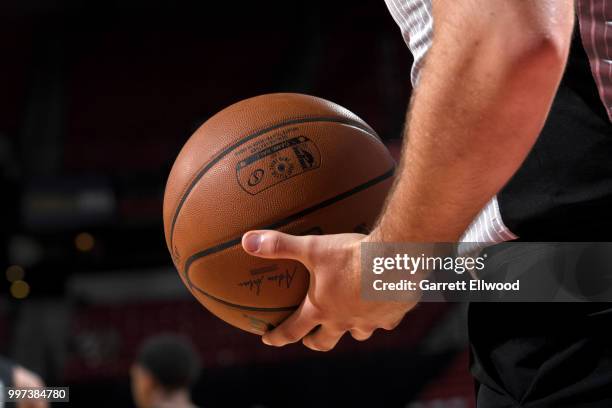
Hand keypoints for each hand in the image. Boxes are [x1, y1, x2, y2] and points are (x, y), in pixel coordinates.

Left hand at [241, 230, 416, 350]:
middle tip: (310, 339)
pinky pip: (385, 322)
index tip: (268, 339)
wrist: (394, 260)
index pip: (293, 330)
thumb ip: (279, 245)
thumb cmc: (351, 255)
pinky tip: (382, 304)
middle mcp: (343, 321)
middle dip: (314, 342)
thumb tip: (246, 240)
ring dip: (350, 329)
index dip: (278, 337)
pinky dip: (381, 316)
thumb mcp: (312, 247)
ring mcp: (369, 321)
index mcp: (321, 309)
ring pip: (357, 333)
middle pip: (325, 342)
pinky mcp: (391, 316)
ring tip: (349, 319)